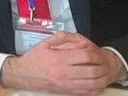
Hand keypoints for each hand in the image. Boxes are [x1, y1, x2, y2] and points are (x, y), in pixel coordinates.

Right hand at [0, 31, 126, 94]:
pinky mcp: (66, 92)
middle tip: (103, 62)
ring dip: (100, 78)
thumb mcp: (44, 43)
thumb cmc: (33, 59)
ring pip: (90, 84)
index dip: (94, 53)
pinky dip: (94, 88)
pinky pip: (85, 93)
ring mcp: (66, 85)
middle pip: (90, 71)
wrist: (23, 75)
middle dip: (100, 66)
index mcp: (59, 59)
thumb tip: (74, 37)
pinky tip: (97, 83)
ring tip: (103, 72)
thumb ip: (60, 38)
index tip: (96, 51)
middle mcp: (64, 73)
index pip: (84, 56)